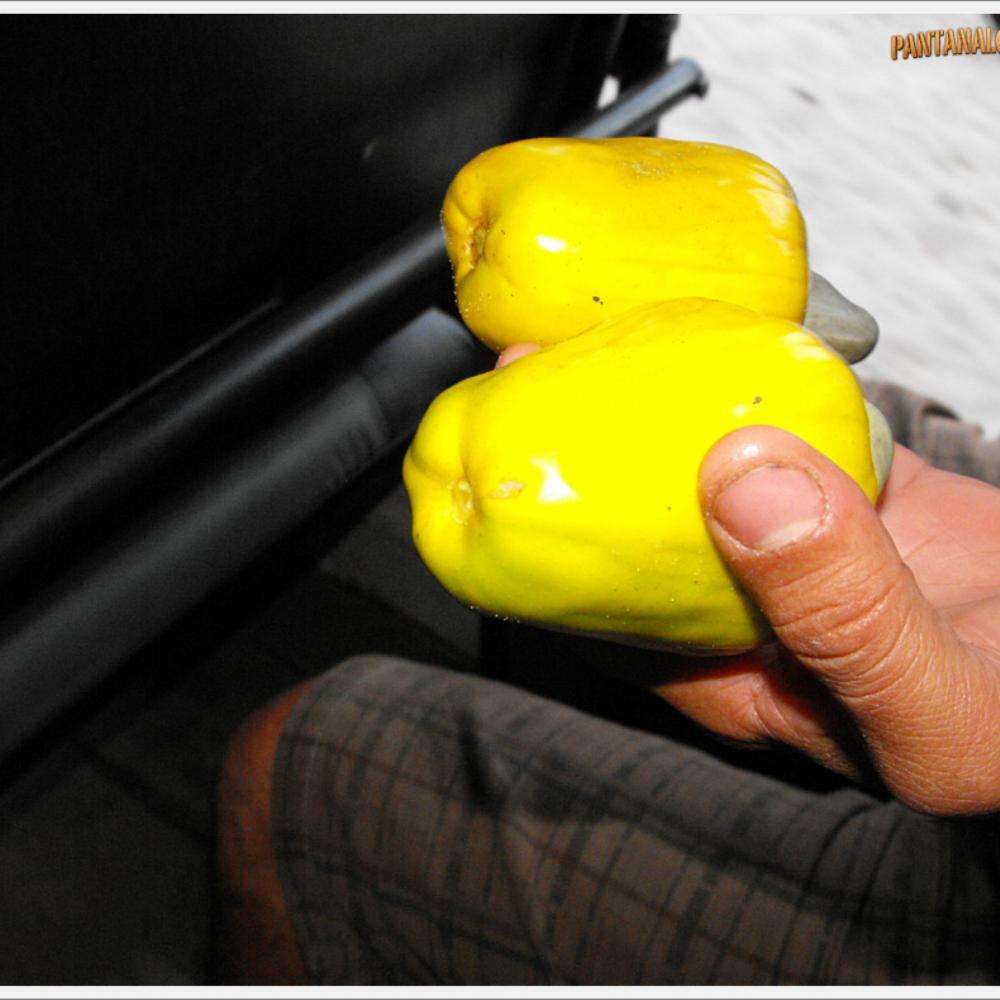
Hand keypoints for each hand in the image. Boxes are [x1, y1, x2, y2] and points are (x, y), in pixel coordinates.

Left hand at [498, 343, 999, 814]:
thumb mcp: (933, 704)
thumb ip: (844, 609)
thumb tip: (740, 483)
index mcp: (732, 676)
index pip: (602, 617)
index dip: (542, 547)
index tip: (505, 460)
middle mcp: (743, 606)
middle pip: (633, 526)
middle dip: (574, 455)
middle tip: (530, 371)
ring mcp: (789, 540)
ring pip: (696, 467)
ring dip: (645, 406)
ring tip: (592, 339)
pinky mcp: (843, 486)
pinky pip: (775, 427)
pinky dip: (739, 387)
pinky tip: (704, 342)